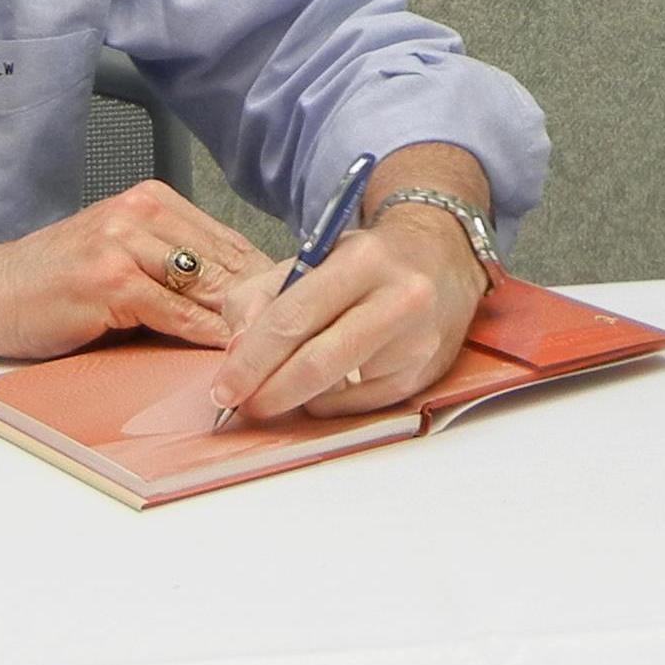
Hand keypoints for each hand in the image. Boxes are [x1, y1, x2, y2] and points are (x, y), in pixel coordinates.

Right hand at [0, 181, 272, 359]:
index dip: (267, 281)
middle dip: (265, 304)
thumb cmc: (52, 279)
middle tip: (300, 338)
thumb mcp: (119, 256)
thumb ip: (172, 268)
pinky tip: (228, 359)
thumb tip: (239, 304)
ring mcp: (125, 244)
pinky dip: (207, 340)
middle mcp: (140, 213)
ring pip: (208, 287)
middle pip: (227, 262)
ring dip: (243, 324)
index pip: (229, 241)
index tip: (297, 312)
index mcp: (149, 201)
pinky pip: (177, 315)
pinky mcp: (111, 280)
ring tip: (276, 354)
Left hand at [209, 195, 486, 419]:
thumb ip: (260, 298)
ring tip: (276, 387)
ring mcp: (417, 343)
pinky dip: (329, 400)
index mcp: (361, 261)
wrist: (440, 258)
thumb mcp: (308, 259)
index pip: (293, 318)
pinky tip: (322, 383)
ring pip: (337, 390)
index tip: (223, 387)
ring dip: (295, 397)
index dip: (252, 359)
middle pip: (317, 363)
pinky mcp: (425, 376)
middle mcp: (398, 300)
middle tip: (240, 404)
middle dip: (269, 391)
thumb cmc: (364, 262)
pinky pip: (359, 406)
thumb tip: (238, 354)